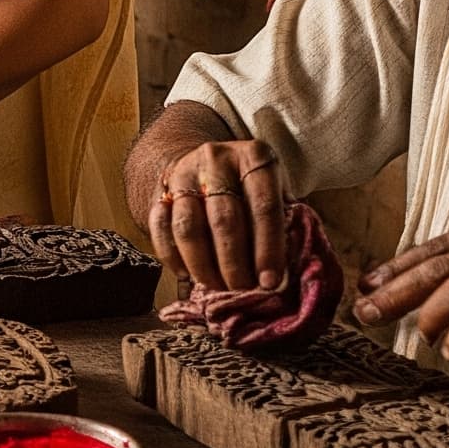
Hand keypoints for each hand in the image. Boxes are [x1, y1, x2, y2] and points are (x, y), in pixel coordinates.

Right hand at [146, 140, 287, 292]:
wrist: (209, 160)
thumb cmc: (252, 185)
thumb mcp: (278, 189)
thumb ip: (286, 221)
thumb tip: (289, 269)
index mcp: (255, 157)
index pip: (263, 206)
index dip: (268, 248)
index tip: (269, 281)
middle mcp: (217, 159)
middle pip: (224, 218)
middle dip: (233, 262)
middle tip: (241, 290)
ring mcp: (183, 173)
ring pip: (188, 225)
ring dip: (202, 264)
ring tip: (215, 286)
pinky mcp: (160, 188)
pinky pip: (159, 226)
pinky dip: (171, 255)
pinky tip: (186, 274)